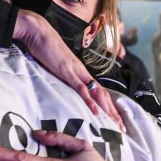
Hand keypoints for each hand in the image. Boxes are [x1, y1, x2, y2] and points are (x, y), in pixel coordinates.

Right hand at [14, 10, 123, 128]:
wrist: (39, 32)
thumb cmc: (45, 46)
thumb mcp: (56, 63)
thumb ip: (62, 71)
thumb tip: (63, 79)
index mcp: (80, 70)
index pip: (98, 90)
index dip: (108, 105)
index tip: (114, 118)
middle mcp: (82, 72)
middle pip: (102, 94)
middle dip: (113, 112)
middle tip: (121, 128)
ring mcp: (76, 71)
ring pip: (97, 93)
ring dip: (107, 110)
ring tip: (115, 124)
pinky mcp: (67, 72)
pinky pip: (81, 89)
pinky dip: (89, 101)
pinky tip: (96, 112)